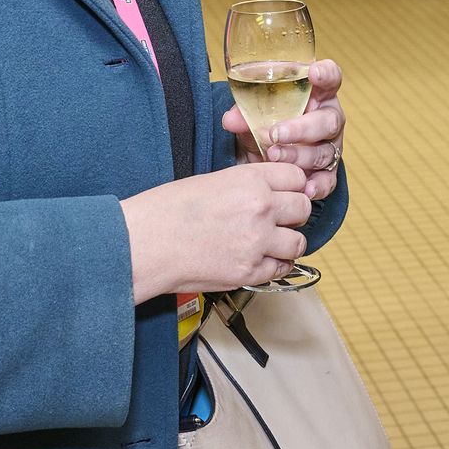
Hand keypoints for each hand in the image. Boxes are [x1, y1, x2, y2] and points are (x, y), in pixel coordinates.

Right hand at [120, 163, 311, 301]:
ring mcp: (258, 242)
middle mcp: (261, 208)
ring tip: (269, 244)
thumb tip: (269, 191)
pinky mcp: (249, 272)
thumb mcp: (212, 180)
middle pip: (303, 208)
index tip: (285, 193)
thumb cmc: (168, 209)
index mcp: (250, 180)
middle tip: (278, 220)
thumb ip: (246, 184)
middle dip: (293, 214)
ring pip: (299, 242)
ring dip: (287, 243)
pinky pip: (281, 269)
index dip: (291, 186)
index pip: (296, 177)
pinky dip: (274, 266)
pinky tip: (259, 260)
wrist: (145, 243)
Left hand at [223, 59, 345, 200]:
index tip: (314, 73)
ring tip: (273, 157)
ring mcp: (331, 147)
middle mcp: (328, 119)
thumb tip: (230, 119)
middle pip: (328, 121)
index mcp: (318, 95)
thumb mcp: (254, 115)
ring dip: (298, 156)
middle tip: (276, 133)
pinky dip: (317, 185)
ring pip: (324, 152)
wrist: (265, 156)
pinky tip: (305, 188)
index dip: (326, 74)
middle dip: (302, 128)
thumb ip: (244, 113)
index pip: (331, 78)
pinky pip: (328, 180)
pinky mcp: (328, 172)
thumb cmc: (267, 124)